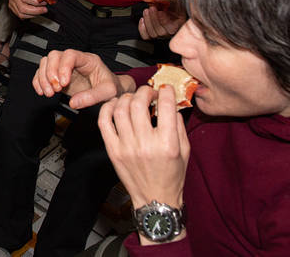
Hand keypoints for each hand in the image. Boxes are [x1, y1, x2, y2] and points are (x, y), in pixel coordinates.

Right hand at [7, 0, 46, 18]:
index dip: (36, 2)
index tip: (44, 1)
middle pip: (23, 8)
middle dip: (36, 11)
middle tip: (45, 9)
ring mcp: (12, 2)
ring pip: (22, 14)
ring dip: (33, 14)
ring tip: (41, 10)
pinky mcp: (13, 7)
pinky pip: (21, 15)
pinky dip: (29, 15)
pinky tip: (35, 11)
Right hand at [33, 48, 133, 108]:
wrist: (110, 90)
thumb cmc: (111, 87)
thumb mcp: (108, 92)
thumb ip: (92, 97)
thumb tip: (73, 103)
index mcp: (88, 60)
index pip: (70, 55)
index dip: (63, 67)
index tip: (64, 83)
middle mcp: (74, 61)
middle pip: (54, 56)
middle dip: (51, 73)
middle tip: (56, 89)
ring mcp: (64, 67)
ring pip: (46, 62)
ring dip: (43, 78)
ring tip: (49, 93)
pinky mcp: (57, 75)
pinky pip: (42, 72)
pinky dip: (38, 81)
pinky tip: (42, 92)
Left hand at [98, 84, 188, 214]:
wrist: (155, 199)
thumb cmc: (172, 176)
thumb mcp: (185, 150)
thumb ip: (178, 125)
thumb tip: (170, 103)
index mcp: (166, 144)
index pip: (165, 107)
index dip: (165, 92)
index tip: (165, 90)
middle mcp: (145, 144)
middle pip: (138, 104)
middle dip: (144, 92)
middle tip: (148, 92)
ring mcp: (126, 147)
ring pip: (120, 110)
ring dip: (127, 98)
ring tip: (133, 99)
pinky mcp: (113, 151)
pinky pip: (104, 122)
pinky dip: (107, 109)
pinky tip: (115, 105)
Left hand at [139, 4, 184, 39]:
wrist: (170, 8)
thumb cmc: (172, 5)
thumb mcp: (172, 0)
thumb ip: (166, 1)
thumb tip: (157, 2)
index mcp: (179, 26)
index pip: (171, 29)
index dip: (163, 20)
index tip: (160, 11)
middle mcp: (170, 33)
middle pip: (160, 32)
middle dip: (154, 19)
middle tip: (151, 8)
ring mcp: (161, 35)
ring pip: (152, 34)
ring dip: (147, 21)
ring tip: (146, 11)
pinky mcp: (153, 35)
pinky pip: (146, 36)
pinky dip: (141, 28)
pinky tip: (142, 19)